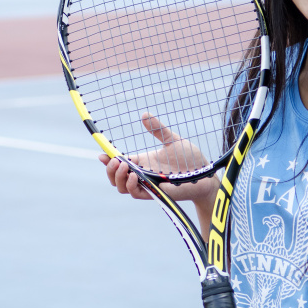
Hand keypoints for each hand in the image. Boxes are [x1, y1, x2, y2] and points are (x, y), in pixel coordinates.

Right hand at [99, 113, 217, 207]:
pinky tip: (134, 175)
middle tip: (114, 160)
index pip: (119, 163)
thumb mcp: (172, 141)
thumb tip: (144, 114)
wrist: (205, 175)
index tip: (101, 153)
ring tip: (123, 166)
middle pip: (115, 178)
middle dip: (109, 170)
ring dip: (117, 177)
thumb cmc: (191, 160)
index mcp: (143, 163)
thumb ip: (158, 129)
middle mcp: (143, 175)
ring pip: (122, 188)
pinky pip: (136, 193)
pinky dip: (131, 185)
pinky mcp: (155, 194)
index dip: (108, 160)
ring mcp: (148, 186)